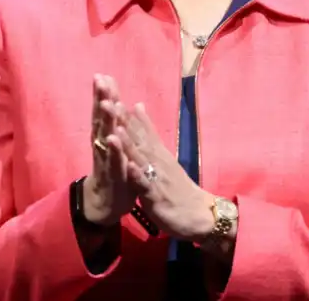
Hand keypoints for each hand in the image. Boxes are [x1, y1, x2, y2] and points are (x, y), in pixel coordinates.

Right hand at [81, 73, 134, 226]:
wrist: (106, 205)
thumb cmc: (115, 172)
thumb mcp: (117, 147)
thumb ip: (116, 126)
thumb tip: (115, 103)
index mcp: (106, 138)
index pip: (105, 113)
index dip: (104, 95)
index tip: (103, 74)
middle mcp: (103, 146)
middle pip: (102, 119)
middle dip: (101, 100)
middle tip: (100, 79)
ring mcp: (106, 160)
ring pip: (106, 138)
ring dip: (106, 121)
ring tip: (105, 103)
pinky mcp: (113, 176)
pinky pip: (114, 161)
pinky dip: (114, 150)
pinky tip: (112, 138)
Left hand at [109, 102, 215, 241]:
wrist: (200, 215)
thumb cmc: (179, 189)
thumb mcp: (164, 160)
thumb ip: (151, 137)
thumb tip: (139, 109)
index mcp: (157, 153)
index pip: (140, 128)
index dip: (125, 112)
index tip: (111, 94)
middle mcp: (157, 161)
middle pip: (138, 137)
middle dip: (122, 120)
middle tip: (108, 100)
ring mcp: (157, 178)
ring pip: (141, 158)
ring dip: (128, 142)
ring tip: (115, 126)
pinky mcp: (156, 197)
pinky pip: (145, 185)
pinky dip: (137, 174)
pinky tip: (129, 166)